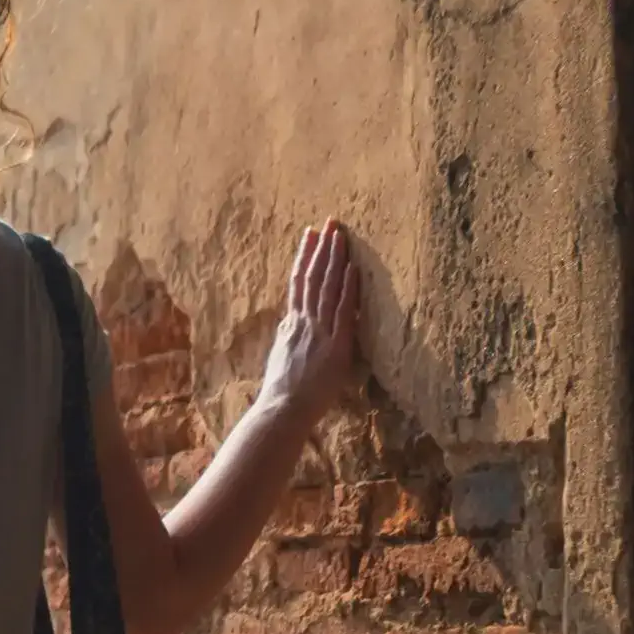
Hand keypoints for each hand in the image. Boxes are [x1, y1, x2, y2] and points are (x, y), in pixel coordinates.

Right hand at [258, 221, 362, 422]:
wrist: (282, 409)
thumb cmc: (283, 393)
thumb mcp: (281, 357)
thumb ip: (288, 338)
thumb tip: (290, 324)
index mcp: (290, 325)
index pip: (298, 283)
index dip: (304, 258)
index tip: (310, 236)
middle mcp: (302, 322)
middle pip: (310, 277)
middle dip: (320, 249)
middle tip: (327, 224)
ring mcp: (318, 331)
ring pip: (325, 287)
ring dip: (333, 259)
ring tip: (339, 235)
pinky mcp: (335, 345)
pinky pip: (342, 310)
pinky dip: (347, 288)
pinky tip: (351, 268)